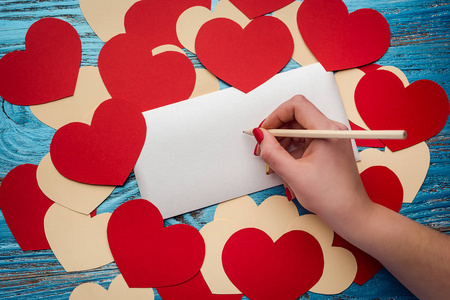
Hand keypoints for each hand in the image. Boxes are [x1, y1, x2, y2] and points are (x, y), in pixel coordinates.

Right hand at [253, 95, 371, 225]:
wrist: (351, 213)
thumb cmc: (330, 197)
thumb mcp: (294, 175)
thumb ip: (273, 153)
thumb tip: (260, 136)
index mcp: (326, 131)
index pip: (296, 106)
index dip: (275, 116)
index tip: (264, 131)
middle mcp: (331, 129)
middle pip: (296, 116)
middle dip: (277, 130)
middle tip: (264, 147)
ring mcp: (331, 137)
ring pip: (299, 127)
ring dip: (283, 141)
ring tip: (274, 160)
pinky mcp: (329, 146)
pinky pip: (305, 138)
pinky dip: (292, 148)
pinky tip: (285, 163)